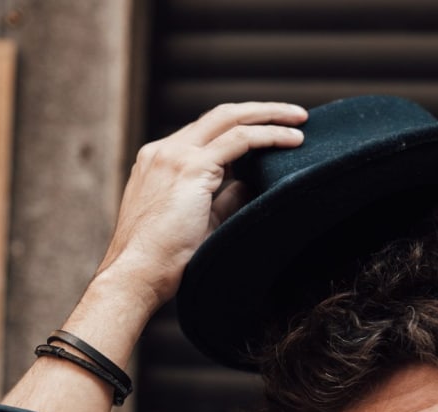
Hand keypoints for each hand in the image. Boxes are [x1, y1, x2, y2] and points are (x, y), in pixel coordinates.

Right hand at [91, 101, 308, 313]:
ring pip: (230, 118)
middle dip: (261, 110)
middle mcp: (164, 150)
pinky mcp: (190, 167)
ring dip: (269, 116)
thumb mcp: (200, 221)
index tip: (271, 132)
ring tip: (300, 121)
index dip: (241, 128)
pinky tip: (293, 141)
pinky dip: (269, 136)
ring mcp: (175, 155)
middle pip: (220, 115)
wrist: (137, 275)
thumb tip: (250, 186)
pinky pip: (239, 139)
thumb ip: (222, 199)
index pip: (206, 132)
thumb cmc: (164, 260)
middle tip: (295, 115)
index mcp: (159, 161)